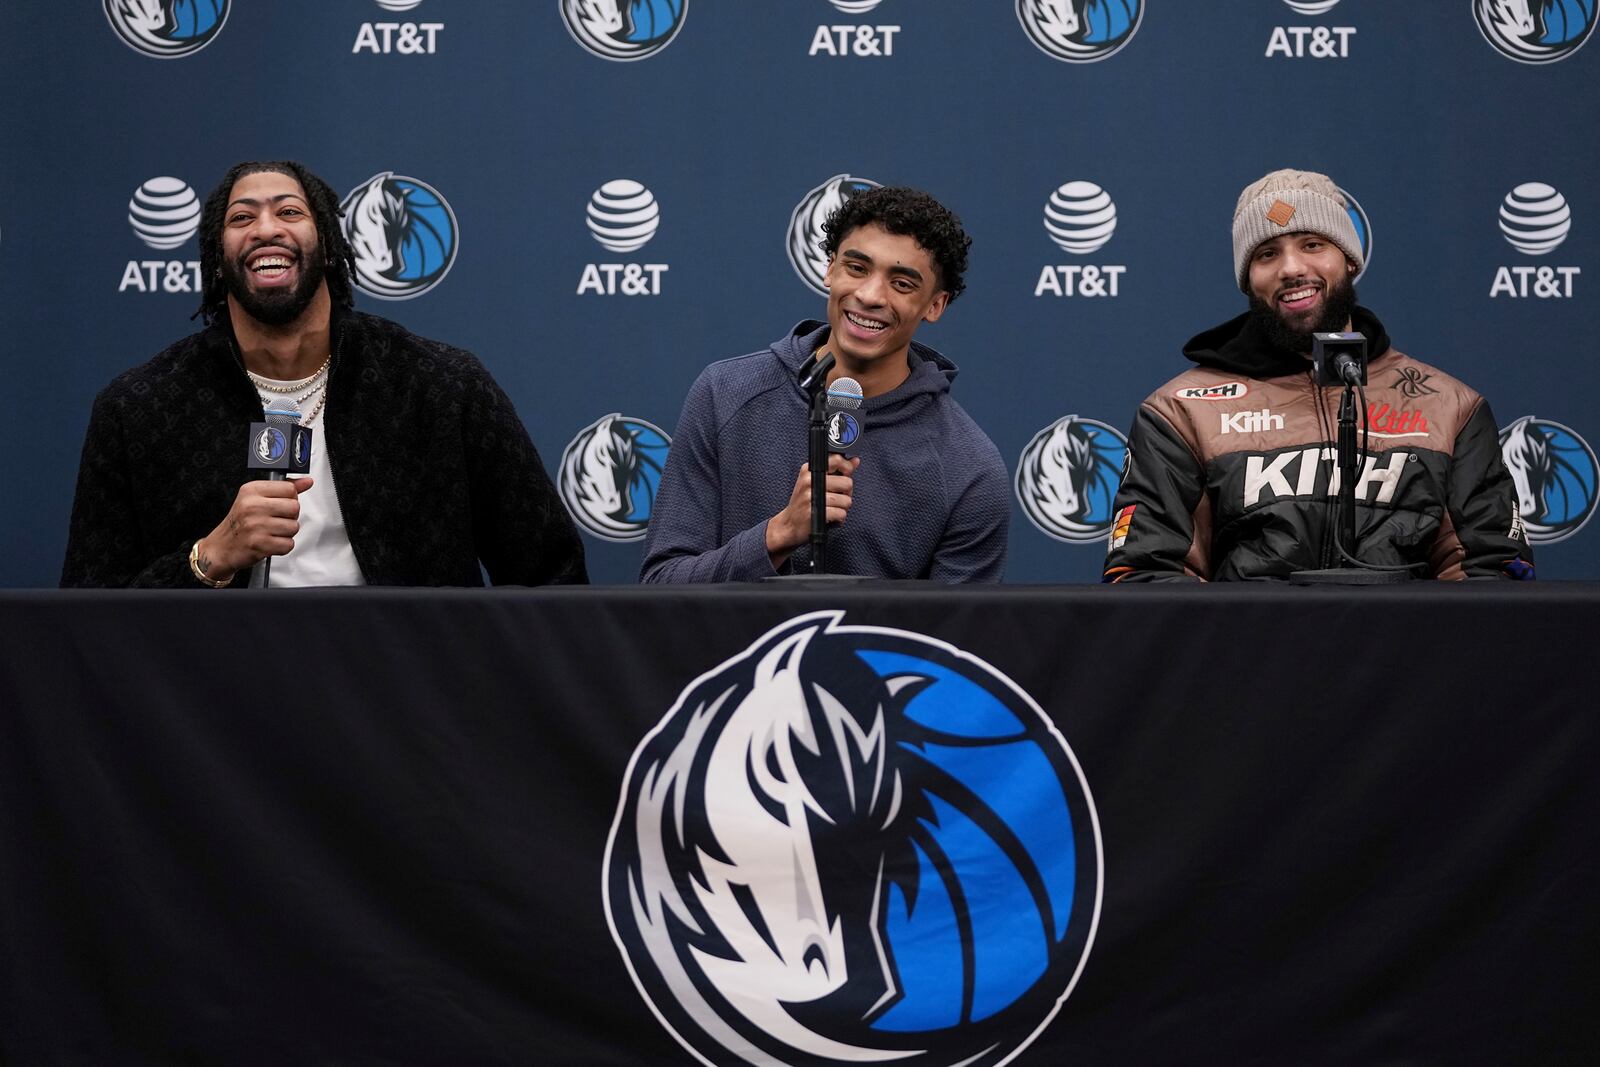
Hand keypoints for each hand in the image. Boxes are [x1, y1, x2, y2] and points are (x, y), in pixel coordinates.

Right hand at [194, 477, 313, 581]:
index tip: (280, 504)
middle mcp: (252, 506)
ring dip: (286, 533)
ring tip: (271, 531)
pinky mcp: (260, 544)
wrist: (222, 547)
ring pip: (294, 527)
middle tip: (276, 520)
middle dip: (290, 516)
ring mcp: (255, 526)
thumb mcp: (256, 498)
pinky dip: (282, 546)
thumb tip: (306, 481)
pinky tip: (270, 542)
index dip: (290, 498)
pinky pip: (288, 544)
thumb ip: (283, 489)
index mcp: (251, 491)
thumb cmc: (240, 522)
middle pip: (294, 507)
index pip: (289, 488)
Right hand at [765, 455, 860, 567]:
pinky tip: (831, 518)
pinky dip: (840, 519)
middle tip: (837, 498)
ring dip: (843, 508)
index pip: (837, 460)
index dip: (847, 468)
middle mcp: (809, 480)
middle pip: (847, 482)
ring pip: (846, 500)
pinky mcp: (815, 512)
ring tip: (832, 509)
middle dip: (847, 493)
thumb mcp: (815, 482)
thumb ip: (836, 472)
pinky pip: (841, 513)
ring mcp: (811, 496)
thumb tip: (855, 461)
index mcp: (809, 470)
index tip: (846, 475)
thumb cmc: (804, 503)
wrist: (789, 524)